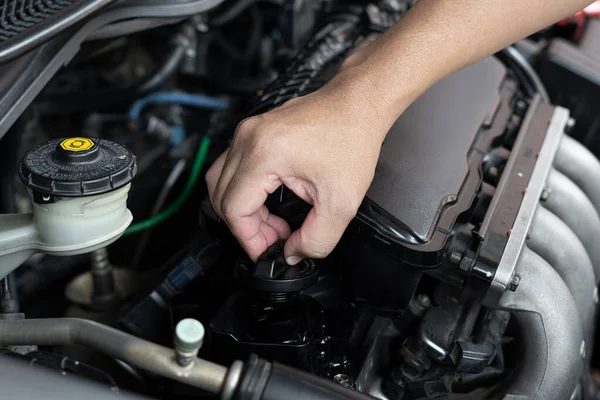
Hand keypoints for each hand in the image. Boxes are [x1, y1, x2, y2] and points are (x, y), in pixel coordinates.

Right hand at [206, 67, 397, 263]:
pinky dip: (244, 190)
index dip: (248, 238)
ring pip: (221, 181)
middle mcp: (248, 139)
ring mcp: (248, 131)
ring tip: (272, 222)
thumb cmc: (352, 139)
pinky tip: (269, 200)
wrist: (358, 105)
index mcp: (264, 155)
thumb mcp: (341, 203)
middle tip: (274, 238)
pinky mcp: (253, 130)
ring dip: (241, 208)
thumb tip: (293, 252)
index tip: (266, 250)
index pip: (234, 209)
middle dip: (246, 226)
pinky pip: (232, 166)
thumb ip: (316, 239)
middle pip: (221, 196)